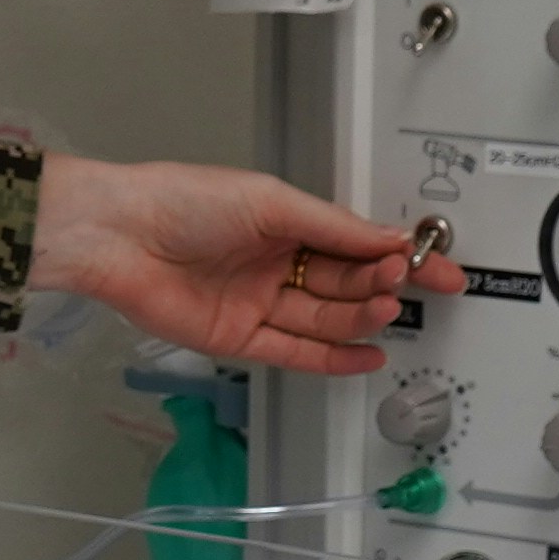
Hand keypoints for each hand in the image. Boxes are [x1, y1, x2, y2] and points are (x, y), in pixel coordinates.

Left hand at [30, 155, 457, 374]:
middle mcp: (275, 263)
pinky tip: (368, 355)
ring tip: (387, 310)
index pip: (354, 242)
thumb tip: (389, 239)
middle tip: (405, 283)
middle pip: (343, 283)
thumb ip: (333, 228)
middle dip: (379, 284)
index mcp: (284, 221)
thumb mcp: (270, 203)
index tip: (438, 268)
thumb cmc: (186, 202)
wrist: (119, 237)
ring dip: (361, 317)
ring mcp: (258, 303)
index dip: (396, 256)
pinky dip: (333, 357)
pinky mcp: (238, 340)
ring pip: (324, 319)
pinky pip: (294, 352)